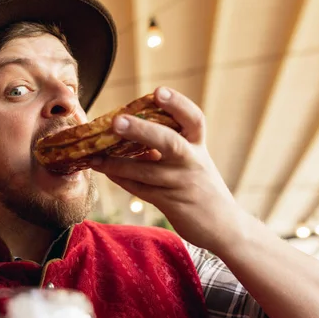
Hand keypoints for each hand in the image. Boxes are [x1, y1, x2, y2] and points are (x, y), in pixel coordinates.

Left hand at [90, 86, 244, 250]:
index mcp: (199, 146)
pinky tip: (105, 170)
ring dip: (117, 162)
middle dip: (142, 130)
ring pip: (146, 171)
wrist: (224, 226)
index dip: (177, 104)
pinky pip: (141, 189)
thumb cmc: (201, 186)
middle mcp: (193, 162)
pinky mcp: (172, 203)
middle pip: (169, 143)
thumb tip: (131, 129)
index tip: (158, 91)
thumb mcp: (193, 160)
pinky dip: (121, 178)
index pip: (194, 120)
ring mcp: (182, 183)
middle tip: (117, 121)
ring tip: (93, 155)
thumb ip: (170, 146)